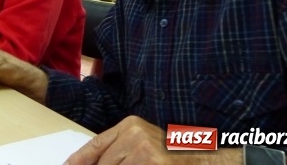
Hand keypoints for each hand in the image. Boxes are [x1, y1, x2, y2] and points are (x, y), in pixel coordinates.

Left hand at [64, 116, 240, 164]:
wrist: (207, 160)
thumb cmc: (173, 154)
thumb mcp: (144, 143)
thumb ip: (119, 150)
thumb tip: (91, 163)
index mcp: (130, 125)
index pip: (94, 145)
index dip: (78, 161)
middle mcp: (135, 135)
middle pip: (102, 164)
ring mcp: (145, 153)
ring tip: (135, 164)